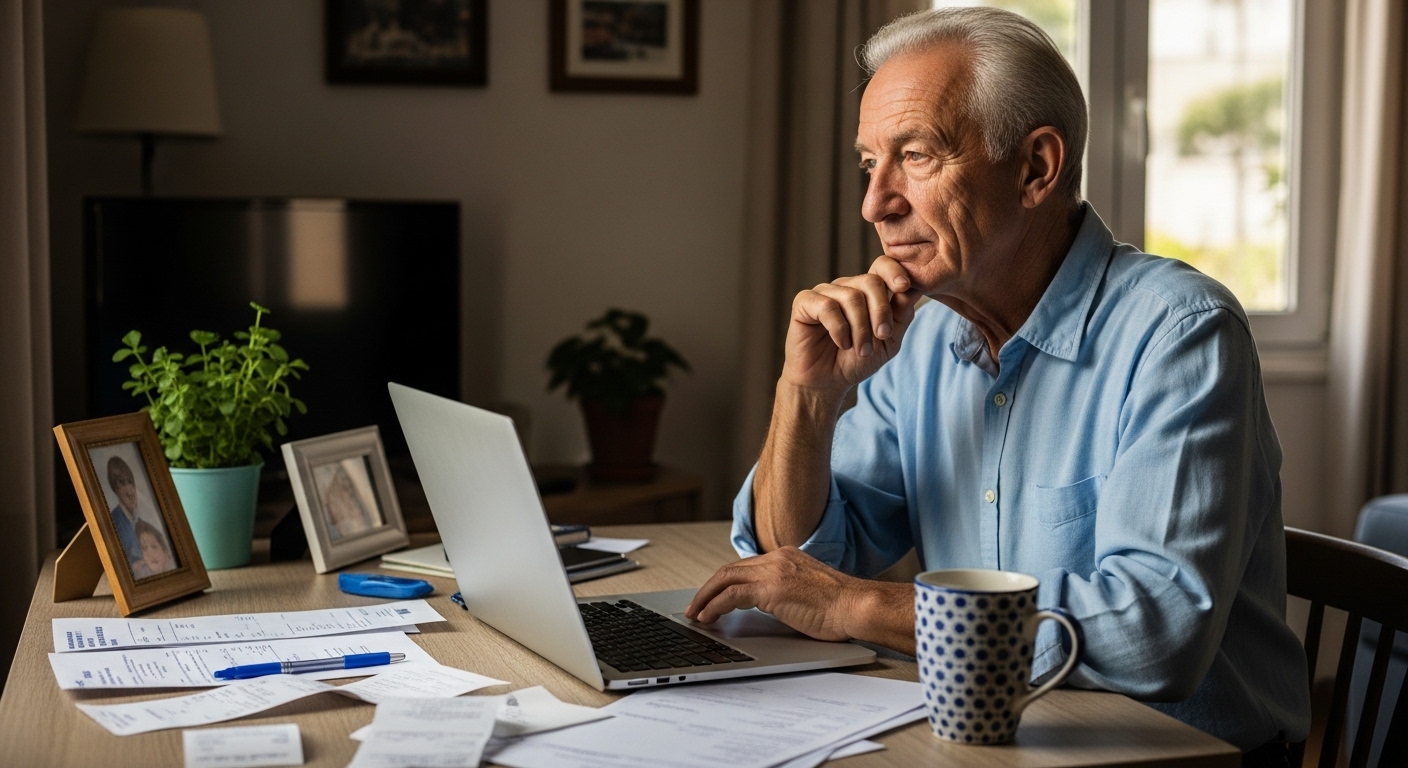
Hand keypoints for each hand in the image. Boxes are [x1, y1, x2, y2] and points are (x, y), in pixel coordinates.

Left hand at [685, 547, 860, 640]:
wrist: (858, 606)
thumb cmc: (842, 607)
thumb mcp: (809, 592)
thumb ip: (787, 592)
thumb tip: (771, 608)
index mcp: (787, 557)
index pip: (745, 566)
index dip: (725, 582)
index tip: (713, 597)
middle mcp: (778, 559)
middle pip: (730, 569)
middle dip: (708, 588)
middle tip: (695, 605)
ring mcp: (774, 572)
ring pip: (725, 579)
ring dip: (705, 597)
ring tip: (696, 614)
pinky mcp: (772, 589)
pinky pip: (731, 596)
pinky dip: (714, 606)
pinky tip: (708, 617)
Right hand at [782, 256, 921, 392]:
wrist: (828, 382)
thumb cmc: (856, 360)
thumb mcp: (888, 341)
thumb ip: (901, 314)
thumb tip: (915, 288)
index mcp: (867, 291)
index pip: (882, 266)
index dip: (894, 271)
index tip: (903, 286)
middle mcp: (846, 287)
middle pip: (870, 281)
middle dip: (881, 311)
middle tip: (882, 336)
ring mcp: (824, 292)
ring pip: (851, 297)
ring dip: (861, 328)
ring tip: (861, 350)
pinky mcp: (804, 302)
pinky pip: (827, 306)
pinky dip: (839, 328)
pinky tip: (842, 343)